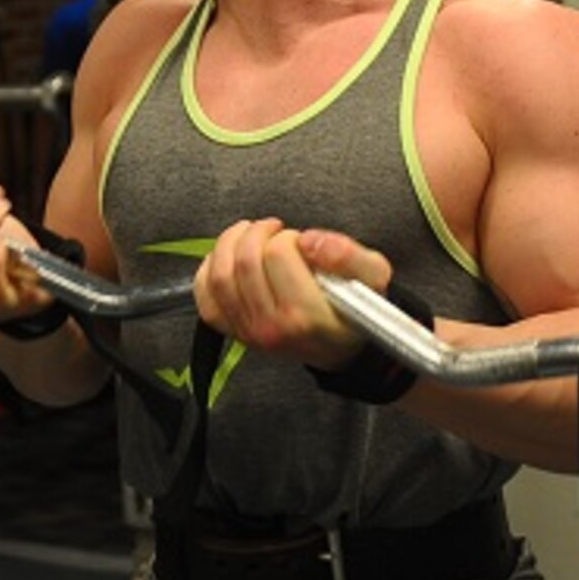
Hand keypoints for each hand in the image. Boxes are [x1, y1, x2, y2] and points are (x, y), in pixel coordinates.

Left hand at [194, 219, 393, 370]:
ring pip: (219, 275)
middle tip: (275, 231)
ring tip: (250, 235)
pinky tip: (226, 258)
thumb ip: (348, 254)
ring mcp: (249, 332)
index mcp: (306, 314)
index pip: (278, 254)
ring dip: (230, 243)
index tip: (300, 241)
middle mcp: (272, 326)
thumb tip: (310, 240)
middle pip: (245, 260)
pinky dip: (209, 271)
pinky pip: (206, 299)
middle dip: (258, 233)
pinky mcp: (235, 331)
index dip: (288, 237)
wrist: (342, 348)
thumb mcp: (372, 276)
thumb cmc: (356, 310)